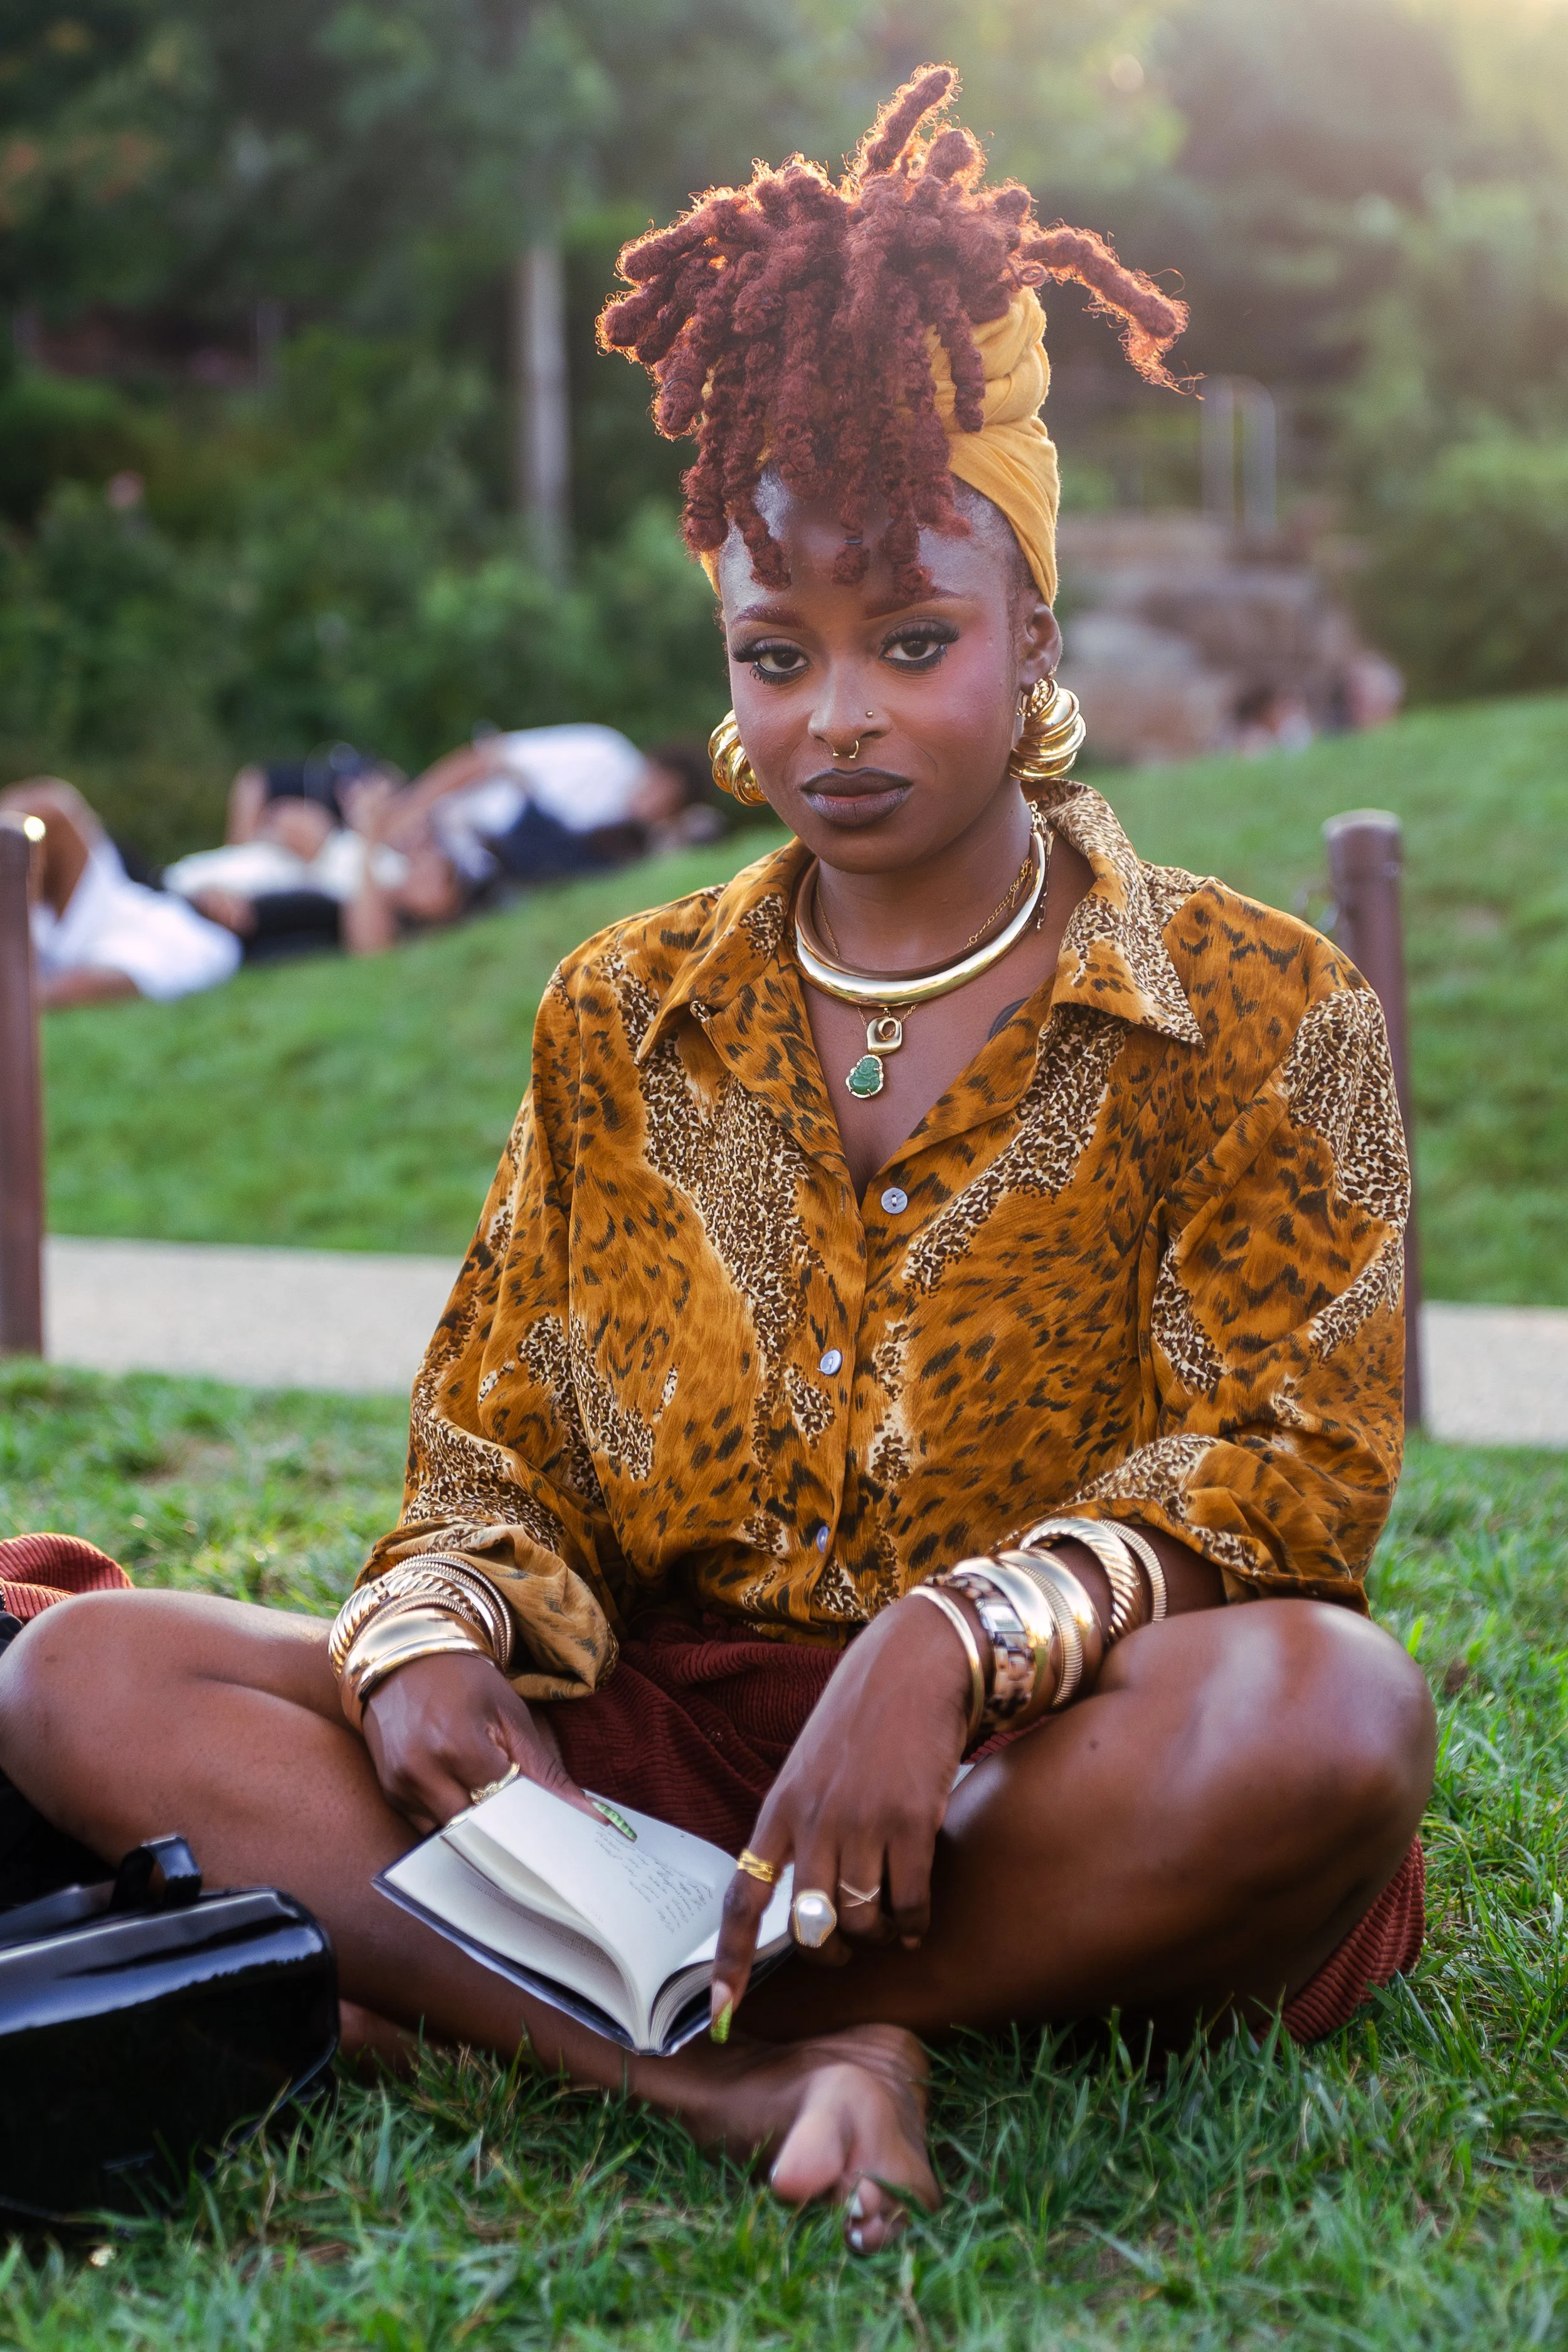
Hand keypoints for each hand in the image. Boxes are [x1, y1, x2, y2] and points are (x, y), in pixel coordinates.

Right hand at [360, 1651, 598, 1833]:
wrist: (407, 1656)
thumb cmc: (465, 1681)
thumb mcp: (512, 1717)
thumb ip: (547, 1774)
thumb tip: (591, 1817)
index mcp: (459, 1747)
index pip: (506, 1812)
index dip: (531, 1820)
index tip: (549, 1825)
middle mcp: (422, 1772)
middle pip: (476, 1833)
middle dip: (503, 1831)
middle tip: (521, 1817)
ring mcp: (400, 1786)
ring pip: (450, 1835)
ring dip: (475, 1826)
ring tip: (489, 1797)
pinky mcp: (390, 1793)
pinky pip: (426, 1825)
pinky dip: (450, 1818)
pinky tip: (461, 1792)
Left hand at [709, 1592, 977, 2027]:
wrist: (913, 1663)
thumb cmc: (860, 1716)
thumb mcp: (809, 1765)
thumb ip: (800, 1825)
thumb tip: (803, 1898)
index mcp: (779, 1808)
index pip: (743, 1898)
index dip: (731, 1961)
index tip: (721, 2014)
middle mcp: (814, 1821)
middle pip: (809, 1927)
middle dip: (829, 1951)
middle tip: (847, 1944)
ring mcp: (862, 1823)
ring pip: (862, 1921)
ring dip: (877, 1934)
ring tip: (890, 1921)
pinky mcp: (910, 1822)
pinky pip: (908, 1903)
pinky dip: (913, 1922)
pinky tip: (916, 1919)